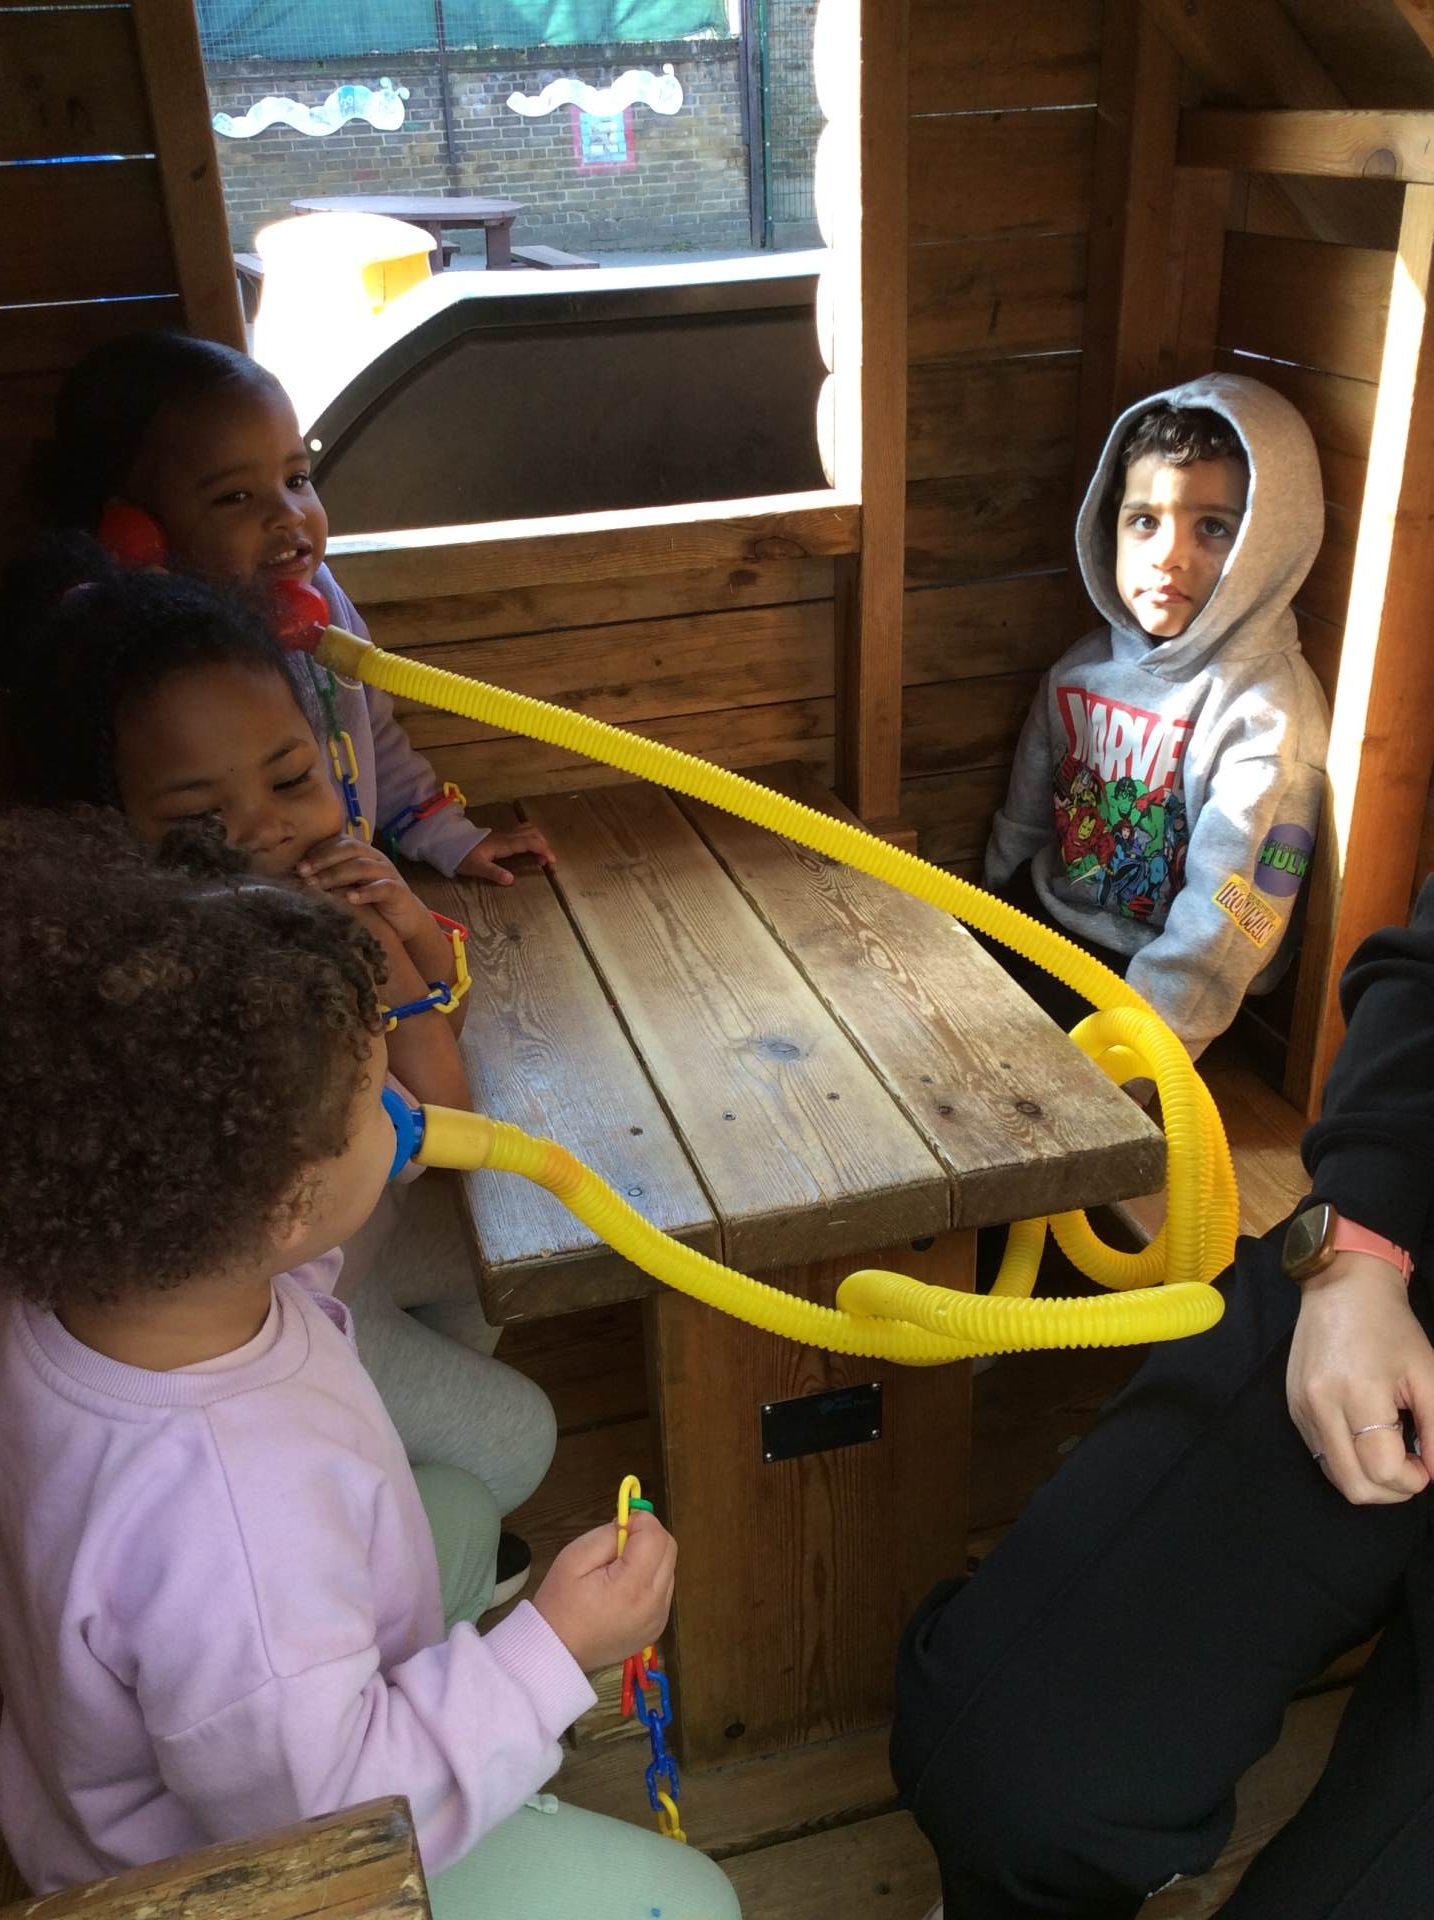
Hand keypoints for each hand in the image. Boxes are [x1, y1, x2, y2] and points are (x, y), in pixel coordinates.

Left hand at [297, 836, 430, 943]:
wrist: (405, 920)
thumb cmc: (370, 904)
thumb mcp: (348, 887)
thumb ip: (330, 880)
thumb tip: (299, 879)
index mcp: (362, 853)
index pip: (339, 842)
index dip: (318, 851)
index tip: (299, 866)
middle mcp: (375, 859)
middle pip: (350, 849)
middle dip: (324, 860)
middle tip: (304, 873)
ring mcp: (388, 873)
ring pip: (362, 866)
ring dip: (338, 875)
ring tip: (320, 886)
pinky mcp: (398, 891)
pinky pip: (382, 888)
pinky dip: (365, 892)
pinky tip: (350, 899)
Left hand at [456, 827, 555, 887]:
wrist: (451, 844)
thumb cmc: (464, 857)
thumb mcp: (477, 867)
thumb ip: (494, 873)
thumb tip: (511, 880)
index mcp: (504, 844)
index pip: (528, 843)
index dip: (542, 849)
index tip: (552, 860)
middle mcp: (507, 836)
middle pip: (532, 833)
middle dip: (544, 845)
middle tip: (548, 860)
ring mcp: (504, 834)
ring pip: (528, 830)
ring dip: (539, 840)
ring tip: (541, 855)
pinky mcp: (502, 835)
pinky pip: (522, 832)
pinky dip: (532, 838)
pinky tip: (530, 848)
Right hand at [532, 1510, 675, 1670]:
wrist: (556, 1652)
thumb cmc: (559, 1603)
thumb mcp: (574, 1557)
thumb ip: (608, 1535)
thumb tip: (631, 1525)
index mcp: (633, 1587)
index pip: (656, 1537)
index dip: (639, 1521)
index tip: (618, 1526)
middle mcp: (655, 1605)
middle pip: (669, 1549)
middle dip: (647, 1536)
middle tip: (618, 1544)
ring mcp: (659, 1619)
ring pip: (668, 1568)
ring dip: (650, 1558)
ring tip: (618, 1569)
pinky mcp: (657, 1628)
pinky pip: (663, 1589)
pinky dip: (650, 1579)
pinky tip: (624, 1588)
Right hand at [1287, 1252, 1433, 1503]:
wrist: (1339, 1287)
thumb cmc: (1390, 1326)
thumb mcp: (1428, 1374)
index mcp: (1357, 1393)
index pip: (1383, 1469)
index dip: (1414, 1478)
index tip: (1426, 1460)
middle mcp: (1320, 1407)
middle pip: (1355, 1486)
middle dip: (1392, 1490)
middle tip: (1411, 1466)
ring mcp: (1301, 1409)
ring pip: (1336, 1477)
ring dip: (1369, 1478)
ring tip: (1389, 1450)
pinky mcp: (1293, 1409)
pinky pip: (1322, 1455)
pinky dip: (1349, 1460)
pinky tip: (1365, 1435)